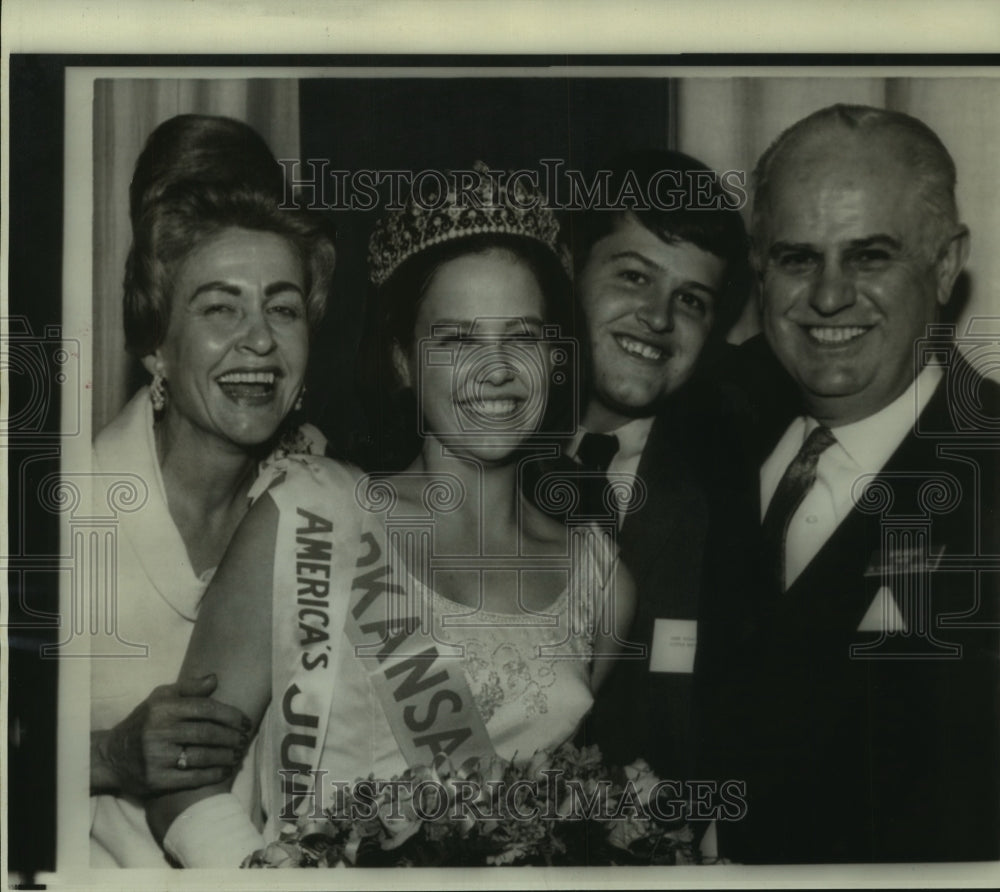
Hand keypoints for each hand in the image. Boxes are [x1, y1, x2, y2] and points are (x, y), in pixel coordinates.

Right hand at [92, 674, 250, 797]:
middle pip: (206, 733)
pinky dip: (212, 775)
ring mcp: (156, 757)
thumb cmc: (144, 722)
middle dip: (231, 737)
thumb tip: (215, 679)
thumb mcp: (160, 697)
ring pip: (201, 756)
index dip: (230, 715)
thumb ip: (189, 687)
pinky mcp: (155, 780)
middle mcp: (158, 731)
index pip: (205, 709)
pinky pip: (191, 778)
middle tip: (244, 739)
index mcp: (163, 708)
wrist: (111, 756)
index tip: (245, 721)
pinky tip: (225, 771)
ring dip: (225, 756)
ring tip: (238, 755)